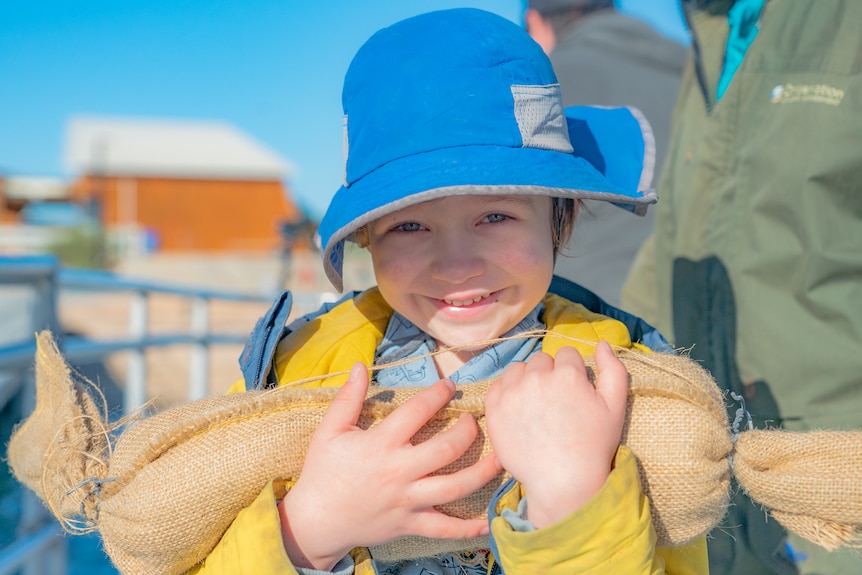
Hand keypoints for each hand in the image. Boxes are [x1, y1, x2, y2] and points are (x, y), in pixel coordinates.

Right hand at [278, 363, 501, 570]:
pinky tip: (490, 520)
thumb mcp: (330, 430)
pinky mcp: (411, 524)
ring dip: (482, 472)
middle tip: (473, 420)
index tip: (450, 385)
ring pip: (454, 487)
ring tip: (499, 457)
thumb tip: (360, 365)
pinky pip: (445, 528)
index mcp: (381, 445)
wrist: (315, 520)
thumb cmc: (322, 472)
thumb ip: (349, 398)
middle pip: (446, 449)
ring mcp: (408, 501)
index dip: (438, 394)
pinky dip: (469, 527)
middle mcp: (399, 472)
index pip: (417, 412)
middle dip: (467, 431)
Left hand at [485, 341, 628, 527]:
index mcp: (567, 374)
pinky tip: (519, 411)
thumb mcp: (616, 407)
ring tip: (536, 406)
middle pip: (541, 360)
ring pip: (518, 369)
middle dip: (549, 374)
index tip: (573, 392)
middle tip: (555, 403)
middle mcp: (537, 377)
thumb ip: (613, 369)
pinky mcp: (494, 408)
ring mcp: (512, 393)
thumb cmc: (594, 446)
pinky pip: (497, 385)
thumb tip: (601, 342)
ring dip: (526, 380)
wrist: (563, 481)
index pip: (567, 354)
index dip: (572, 372)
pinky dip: (507, 393)